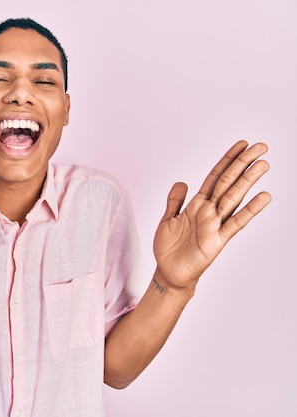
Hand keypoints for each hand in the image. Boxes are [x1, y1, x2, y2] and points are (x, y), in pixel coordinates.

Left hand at [153, 140, 270, 290]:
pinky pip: (236, 222)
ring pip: (234, 197)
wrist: (169, 272)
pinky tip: (264, 197)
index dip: (227, 160)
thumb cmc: (170, 248)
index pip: (215, 177)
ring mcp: (215, 224)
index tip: (241, 144)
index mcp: (197, 204)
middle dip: (243, 164)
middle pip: (228, 182)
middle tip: (261, 147)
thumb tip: (182, 182)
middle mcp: (209, 211)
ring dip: (249, 180)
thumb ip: (175, 201)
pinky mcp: (218, 239)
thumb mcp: (167, 219)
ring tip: (263, 164)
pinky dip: (250, 210)